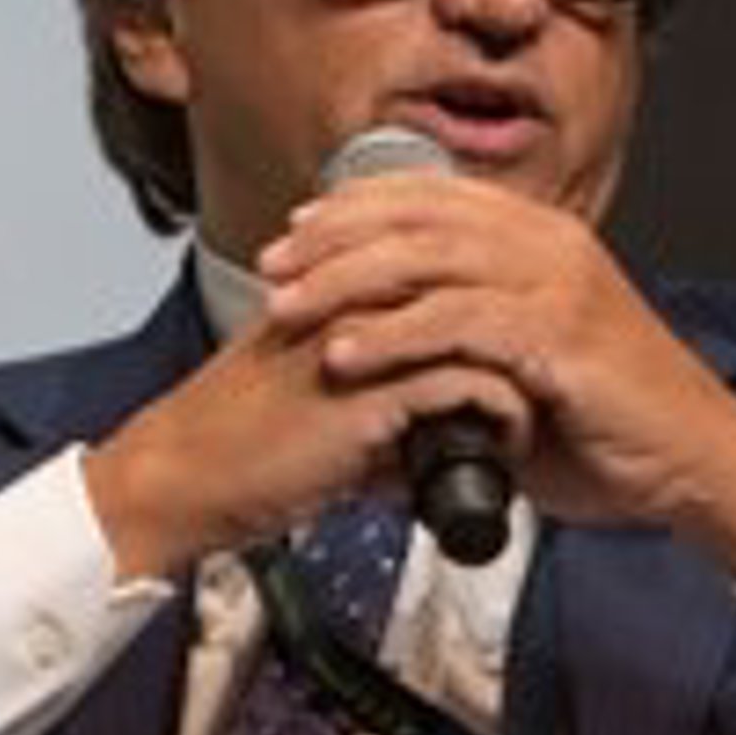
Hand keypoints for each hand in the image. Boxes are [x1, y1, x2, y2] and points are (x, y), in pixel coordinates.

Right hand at [82, 274, 533, 580]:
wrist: (185, 479)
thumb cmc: (238, 437)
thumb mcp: (312, 377)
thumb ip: (374, 366)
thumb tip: (433, 400)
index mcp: (342, 275)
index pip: (450, 255)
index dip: (499, 296)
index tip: (530, 342)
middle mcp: (356, 292)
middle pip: (477, 281)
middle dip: (524, 330)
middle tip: (550, 376)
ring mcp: (366, 337)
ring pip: (483, 326)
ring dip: (523, 374)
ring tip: (534, 417)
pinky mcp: (370, 393)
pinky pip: (469, 385)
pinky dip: (504, 419)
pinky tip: (509, 449)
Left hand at [256, 174, 735, 576]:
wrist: (697, 461)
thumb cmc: (615, 423)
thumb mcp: (530, 362)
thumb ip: (466, 342)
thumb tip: (393, 352)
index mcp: (541, 239)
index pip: (434, 196)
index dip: (359, 205)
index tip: (299, 230)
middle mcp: (549, 246)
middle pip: (420, 216)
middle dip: (336, 237)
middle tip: (275, 265)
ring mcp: (557, 285)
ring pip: (430, 259)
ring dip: (347, 282)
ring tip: (290, 308)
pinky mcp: (560, 336)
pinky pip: (458, 322)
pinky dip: (394, 336)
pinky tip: (347, 354)